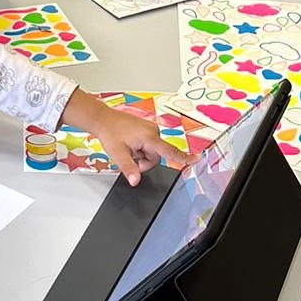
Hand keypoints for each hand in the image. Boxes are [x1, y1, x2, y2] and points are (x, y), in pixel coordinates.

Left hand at [59, 89, 198, 185]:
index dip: (184, 157)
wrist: (103, 119)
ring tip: (128, 147)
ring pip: (153, 152)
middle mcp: (153, 131)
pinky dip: (141, 148)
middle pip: (157, 157)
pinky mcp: (148, 129)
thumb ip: (129, 168)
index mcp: (149, 137)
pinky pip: (149, 145)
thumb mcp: (118, 154)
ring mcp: (151, 129)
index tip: (197, 159)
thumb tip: (136, 181)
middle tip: (129, 155)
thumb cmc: (110, 133)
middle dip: (144, 161)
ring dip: (142, 155)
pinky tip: (130, 143)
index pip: (170, 151)